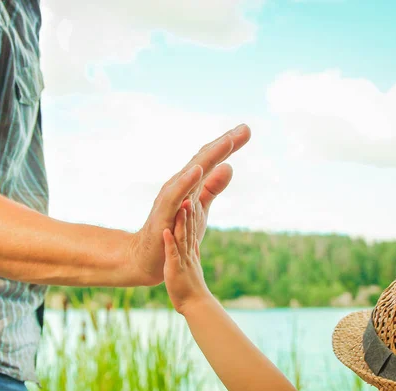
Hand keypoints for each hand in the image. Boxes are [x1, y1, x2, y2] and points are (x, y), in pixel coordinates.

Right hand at [128, 124, 250, 284]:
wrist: (150, 257)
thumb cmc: (174, 230)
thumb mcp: (200, 208)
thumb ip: (212, 188)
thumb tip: (229, 167)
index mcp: (190, 183)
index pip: (211, 159)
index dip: (228, 145)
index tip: (246, 130)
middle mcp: (180, 184)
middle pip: (204, 159)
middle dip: (224, 144)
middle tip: (245, 129)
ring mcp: (171, 196)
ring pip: (192, 172)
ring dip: (210, 157)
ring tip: (227, 142)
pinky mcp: (164, 212)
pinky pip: (176, 194)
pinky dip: (186, 181)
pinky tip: (198, 169)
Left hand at [163, 199, 212, 314]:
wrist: (195, 305)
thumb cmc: (191, 286)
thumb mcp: (192, 263)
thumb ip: (192, 251)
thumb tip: (193, 241)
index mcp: (190, 249)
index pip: (192, 226)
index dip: (192, 210)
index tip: (191, 193)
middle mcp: (188, 251)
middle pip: (189, 226)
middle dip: (189, 208)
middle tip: (191, 189)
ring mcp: (183, 259)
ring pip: (182, 237)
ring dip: (182, 221)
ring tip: (182, 204)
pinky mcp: (175, 269)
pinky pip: (172, 254)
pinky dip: (169, 243)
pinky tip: (165, 231)